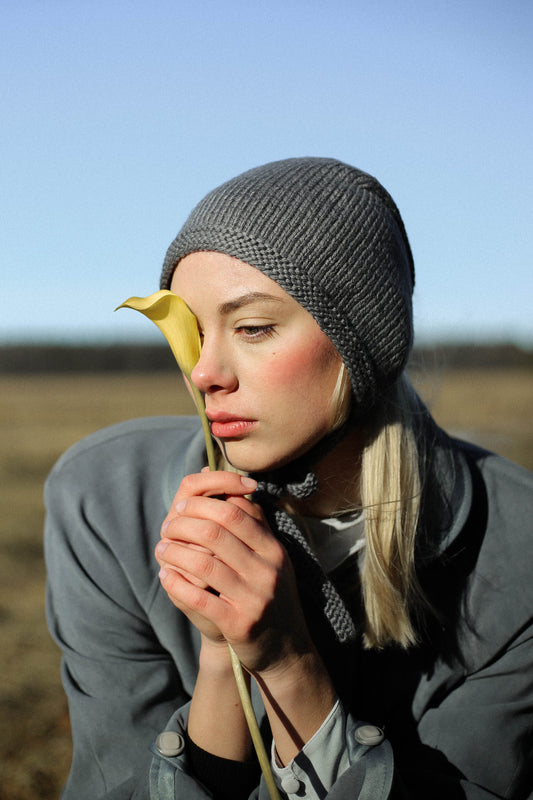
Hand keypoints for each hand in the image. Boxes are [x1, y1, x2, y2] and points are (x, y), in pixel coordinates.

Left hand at [155, 470, 312, 673]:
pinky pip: (199, 598)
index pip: (236, 512)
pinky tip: (165, 576)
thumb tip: (232, 489)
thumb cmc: (270, 595)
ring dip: (175, 553)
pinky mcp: (239, 624)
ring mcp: (255, 598)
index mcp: (274, 550)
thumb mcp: (271, 559)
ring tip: (162, 549)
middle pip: (217, 532)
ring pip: (204, 563)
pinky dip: (177, 584)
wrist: (286, 650)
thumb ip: (254, 526)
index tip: (184, 505)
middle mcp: (267, 571)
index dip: (204, 504)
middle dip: (184, 524)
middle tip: (167, 525)